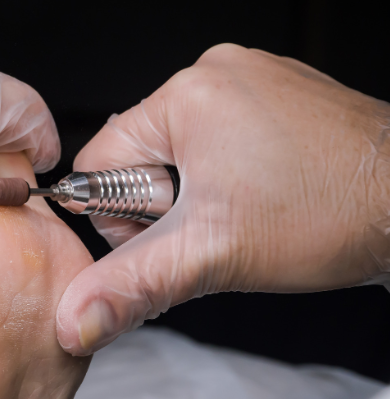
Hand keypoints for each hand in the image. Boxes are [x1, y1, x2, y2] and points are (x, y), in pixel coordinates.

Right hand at [56, 43, 389, 355]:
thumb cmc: (329, 215)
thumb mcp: (212, 256)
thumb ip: (132, 285)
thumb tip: (75, 319)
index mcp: (187, 96)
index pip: (99, 161)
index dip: (123, 214)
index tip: (173, 230)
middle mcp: (216, 74)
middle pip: (139, 157)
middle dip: (166, 207)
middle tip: (216, 223)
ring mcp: (250, 80)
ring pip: (179, 154)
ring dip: (196, 196)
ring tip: (243, 211)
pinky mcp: (273, 96)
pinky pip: (217, 141)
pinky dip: (225, 177)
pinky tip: (260, 196)